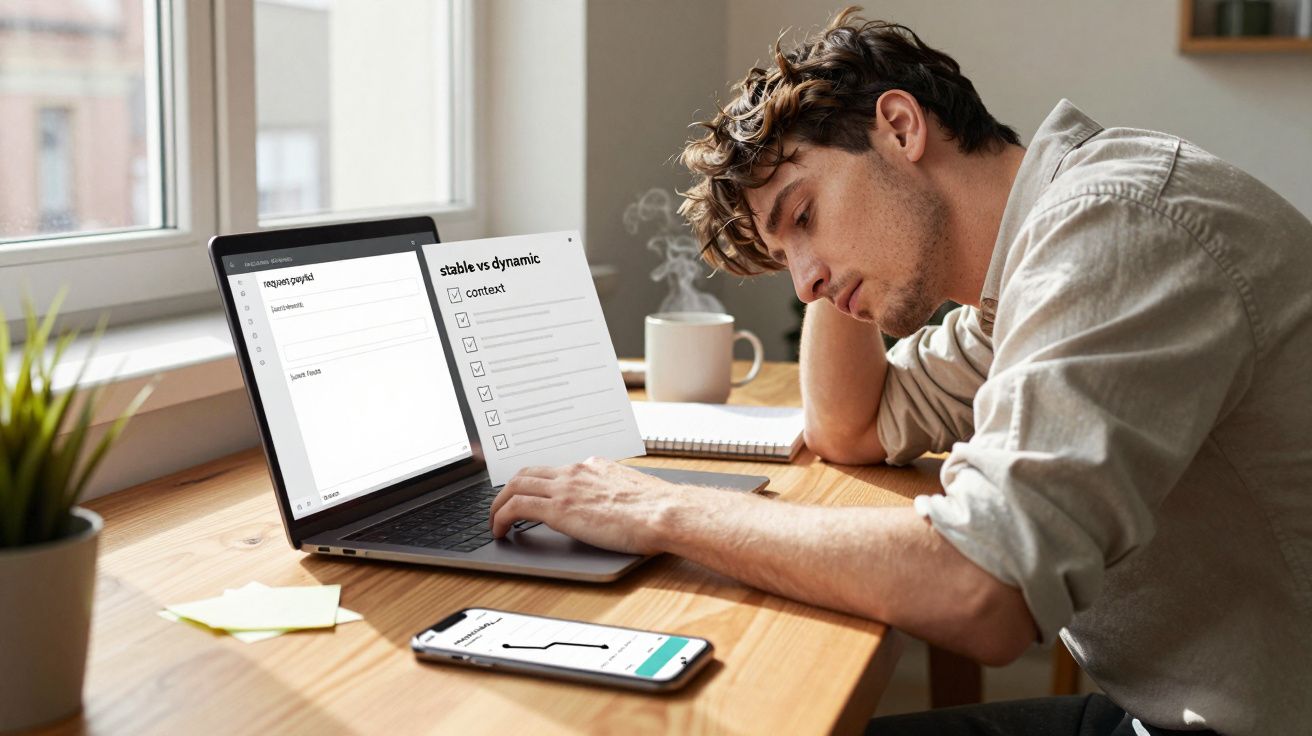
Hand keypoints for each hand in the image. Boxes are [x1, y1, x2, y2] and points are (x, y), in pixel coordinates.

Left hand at [489, 457, 685, 554]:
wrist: (664, 513)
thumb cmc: (658, 510)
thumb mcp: (631, 492)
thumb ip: (614, 492)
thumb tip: (613, 505)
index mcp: (593, 467)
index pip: (554, 471)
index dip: (536, 484)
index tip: (530, 496)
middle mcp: (575, 472)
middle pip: (527, 473)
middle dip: (508, 490)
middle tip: (501, 507)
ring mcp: (565, 488)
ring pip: (515, 485)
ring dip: (498, 503)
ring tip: (494, 522)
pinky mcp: (558, 508)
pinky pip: (516, 507)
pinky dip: (500, 517)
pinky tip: (500, 531)